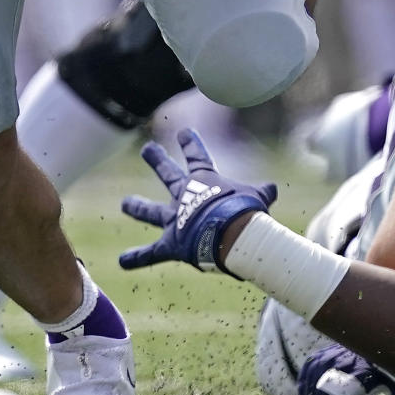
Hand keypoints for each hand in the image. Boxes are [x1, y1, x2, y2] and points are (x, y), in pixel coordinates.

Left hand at [119, 127, 277, 271]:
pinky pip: (151, 253)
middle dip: (157, 160)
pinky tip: (121, 262)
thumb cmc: (246, 211)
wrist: (230, 233)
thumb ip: (263, 192)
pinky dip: (137, 258)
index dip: (191, 143)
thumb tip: (273, 189)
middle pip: (169, 174)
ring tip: (125, 204)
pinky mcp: (170, 243)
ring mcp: (174, 219)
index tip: (183, 132)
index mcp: (205, 181)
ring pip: (151, 212)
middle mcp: (185, 197)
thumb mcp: (258, 196)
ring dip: (137, 206)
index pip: (197, 156)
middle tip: (148, 149)